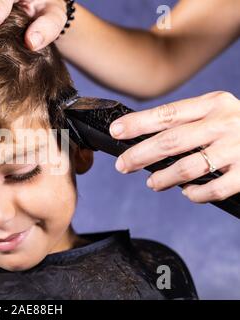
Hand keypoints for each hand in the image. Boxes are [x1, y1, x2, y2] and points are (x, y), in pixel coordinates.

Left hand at [109, 91, 239, 202]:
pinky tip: (187, 192)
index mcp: (213, 104)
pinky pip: (215, 188)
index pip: (167, 114)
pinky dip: (196, 193)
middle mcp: (224, 123)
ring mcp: (238, 148)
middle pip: (171, 141)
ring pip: (189, 167)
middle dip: (140, 155)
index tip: (116, 132)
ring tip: (152, 182)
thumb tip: (143, 137)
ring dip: (164, 178)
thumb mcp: (217, 111)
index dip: (138, 124)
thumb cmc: (239, 125)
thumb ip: (187, 121)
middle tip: (122, 165)